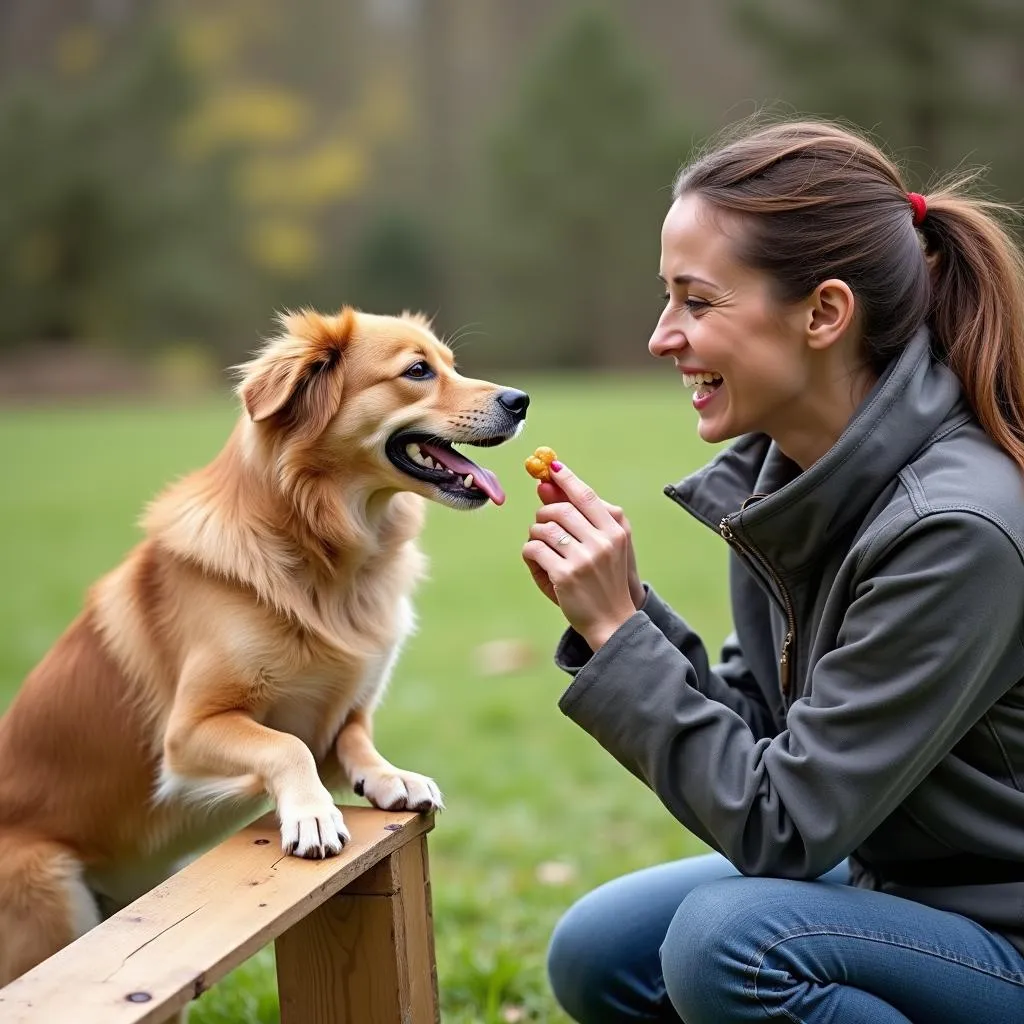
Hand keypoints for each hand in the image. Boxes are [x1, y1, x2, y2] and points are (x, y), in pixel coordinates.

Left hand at [534, 477, 644, 609]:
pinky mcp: (565, 575)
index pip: (586, 496)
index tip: (551, 467)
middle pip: (560, 510)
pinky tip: (539, 564)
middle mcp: (602, 541)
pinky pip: (533, 550)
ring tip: (543, 549)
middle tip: (543, 524)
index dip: (566, 479)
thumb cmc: (604, 580)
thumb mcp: (603, 546)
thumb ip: (581, 516)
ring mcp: (584, 559)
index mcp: (615, 531)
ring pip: (543, 529)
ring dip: (536, 536)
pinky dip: (530, 554)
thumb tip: (546, 485)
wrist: (612, 622)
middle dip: (544, 513)